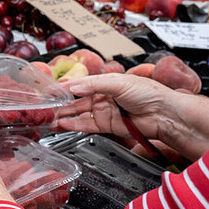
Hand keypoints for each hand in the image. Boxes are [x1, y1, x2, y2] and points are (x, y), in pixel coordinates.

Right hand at [56, 74, 178, 142]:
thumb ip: (94, 85)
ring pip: (78, 114)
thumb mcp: (118, 83)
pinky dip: (73, 125)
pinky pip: (86, 125)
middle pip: (76, 101)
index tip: (49, 91)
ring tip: (48, 119)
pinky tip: (62, 124)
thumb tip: (74, 87)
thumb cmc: (149, 93)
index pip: (80, 84)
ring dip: (63, 116)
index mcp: (104, 83)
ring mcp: (104, 112)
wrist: (164, 114)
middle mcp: (102, 97)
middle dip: (60, 104)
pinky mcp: (106, 126)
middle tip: (44, 107)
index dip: (64, 88)